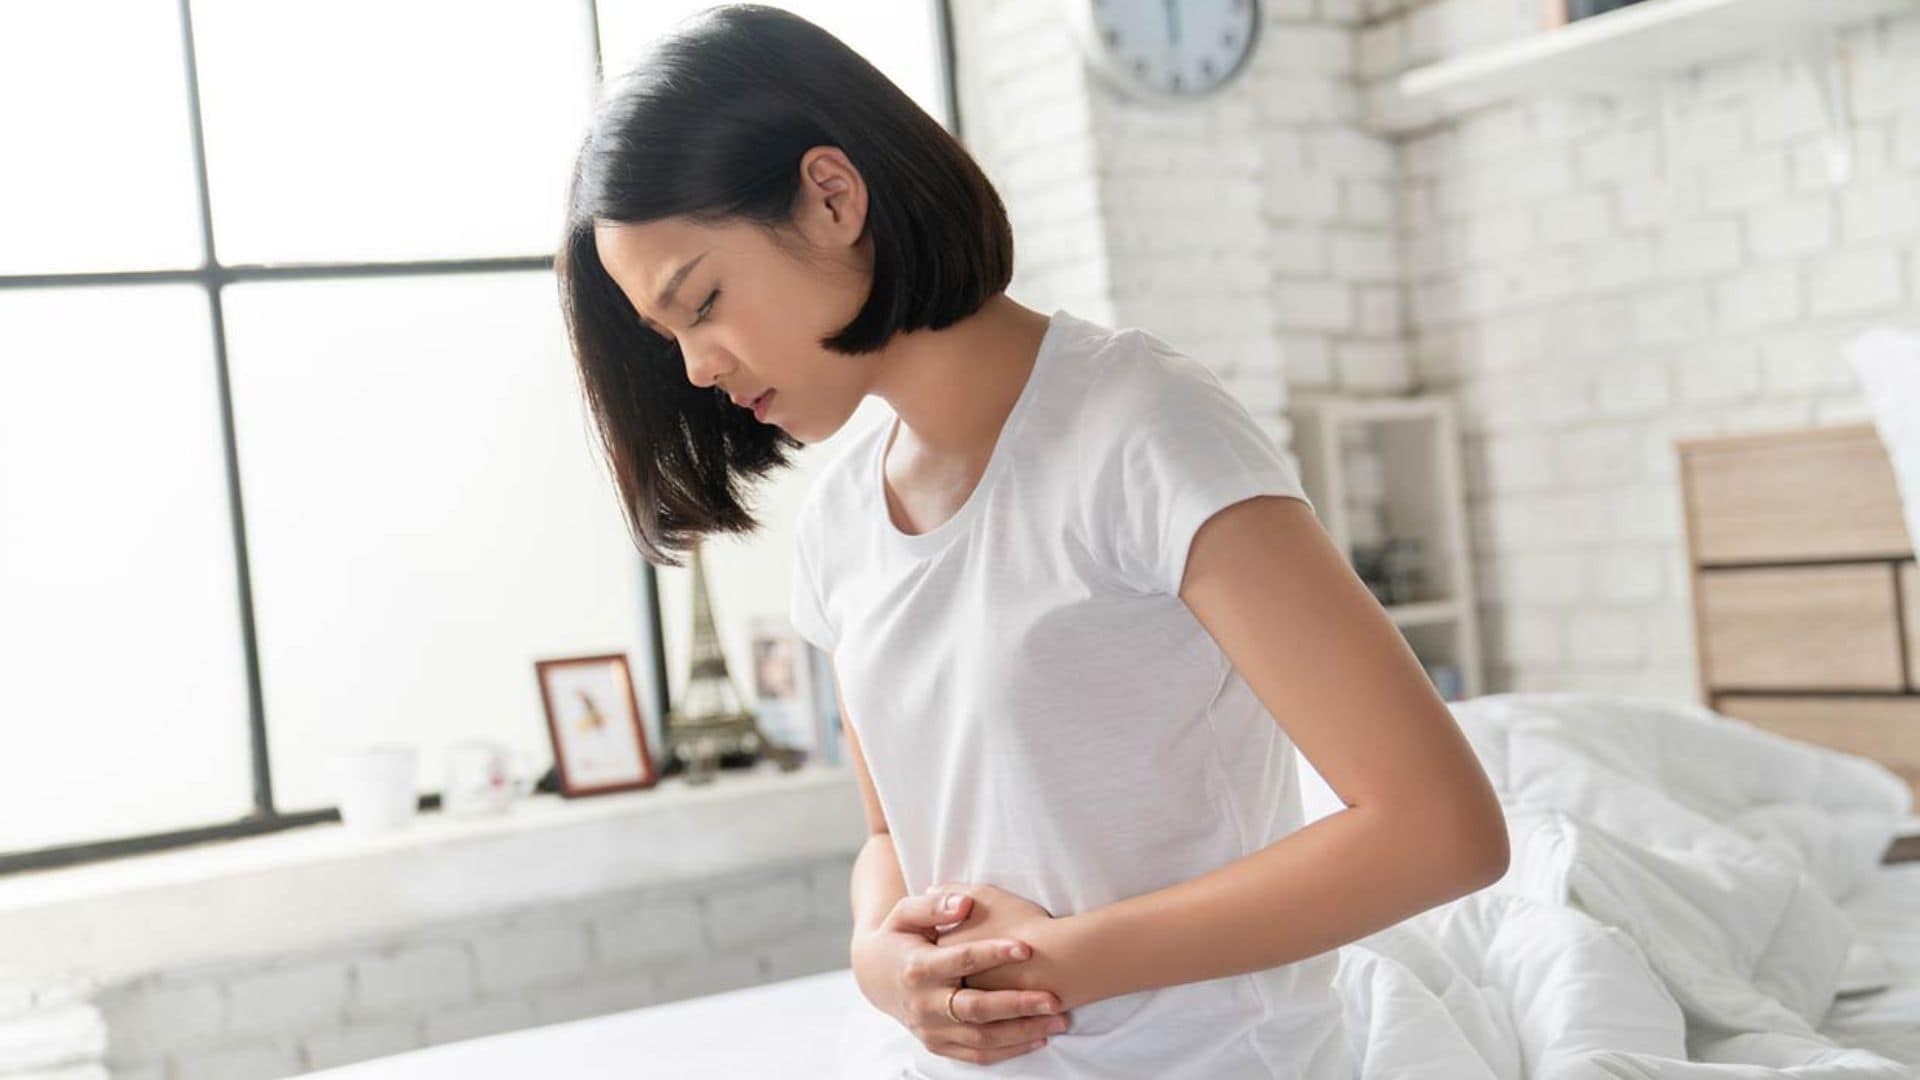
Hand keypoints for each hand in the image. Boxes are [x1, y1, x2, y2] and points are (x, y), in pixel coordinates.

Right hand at [850, 889, 1072, 1065]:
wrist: (874, 977)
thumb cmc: (897, 938)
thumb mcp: (904, 914)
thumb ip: (933, 905)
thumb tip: (964, 903)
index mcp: (917, 968)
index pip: (960, 961)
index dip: (993, 953)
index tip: (1027, 946)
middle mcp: (923, 1004)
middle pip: (975, 1009)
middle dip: (1017, 1004)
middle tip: (1054, 998)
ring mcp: (930, 1029)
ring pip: (981, 1038)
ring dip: (1022, 1032)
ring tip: (1058, 1019)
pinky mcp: (937, 1045)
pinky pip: (976, 1055)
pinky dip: (1008, 1051)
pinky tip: (1039, 1038)